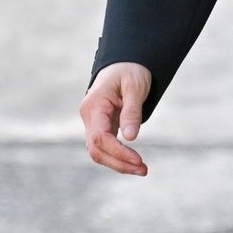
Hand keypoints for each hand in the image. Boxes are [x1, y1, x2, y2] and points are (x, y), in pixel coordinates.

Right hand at [80, 61, 151, 175]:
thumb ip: (132, 111)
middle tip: (144, 170)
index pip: (100, 138)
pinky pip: (105, 146)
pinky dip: (118, 156)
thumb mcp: (135, 86)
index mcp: (94, 105)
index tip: (138, 160)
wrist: (124, 62)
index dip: (118, 152)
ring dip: (119, 163)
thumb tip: (130, 138)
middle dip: (119, 163)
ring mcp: (92, 122)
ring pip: (99, 152)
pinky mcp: (100, 126)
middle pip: (96, 150)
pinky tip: (133, 161)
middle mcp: (89, 116)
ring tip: (142, 169)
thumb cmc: (130, 70)